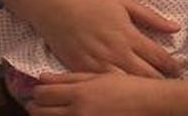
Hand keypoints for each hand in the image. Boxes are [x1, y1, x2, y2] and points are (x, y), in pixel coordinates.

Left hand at [29, 72, 167, 115]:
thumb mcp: (98, 76)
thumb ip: (68, 78)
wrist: (151, 104)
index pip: (43, 95)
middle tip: (36, 105)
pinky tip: (68, 115)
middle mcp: (79, 113)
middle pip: (43, 113)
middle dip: (36, 108)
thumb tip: (41, 78)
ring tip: (47, 112)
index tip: (37, 93)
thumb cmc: (126, 86)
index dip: (37, 94)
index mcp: (79, 94)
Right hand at [35, 0, 181, 78]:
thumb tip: (175, 28)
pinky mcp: (84, 71)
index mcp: (129, 35)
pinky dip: (117, 89)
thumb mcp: (124, 3)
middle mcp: (116, 53)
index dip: (173, 67)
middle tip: (169, 84)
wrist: (57, 7)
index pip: (159, 58)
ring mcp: (100, 65)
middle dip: (162, 81)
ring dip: (142, 88)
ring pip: (128, 85)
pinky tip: (124, 91)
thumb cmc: (92, 2)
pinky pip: (105, 86)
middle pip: (147, 76)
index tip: (178, 70)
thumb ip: (151, 17)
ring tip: (150, 91)